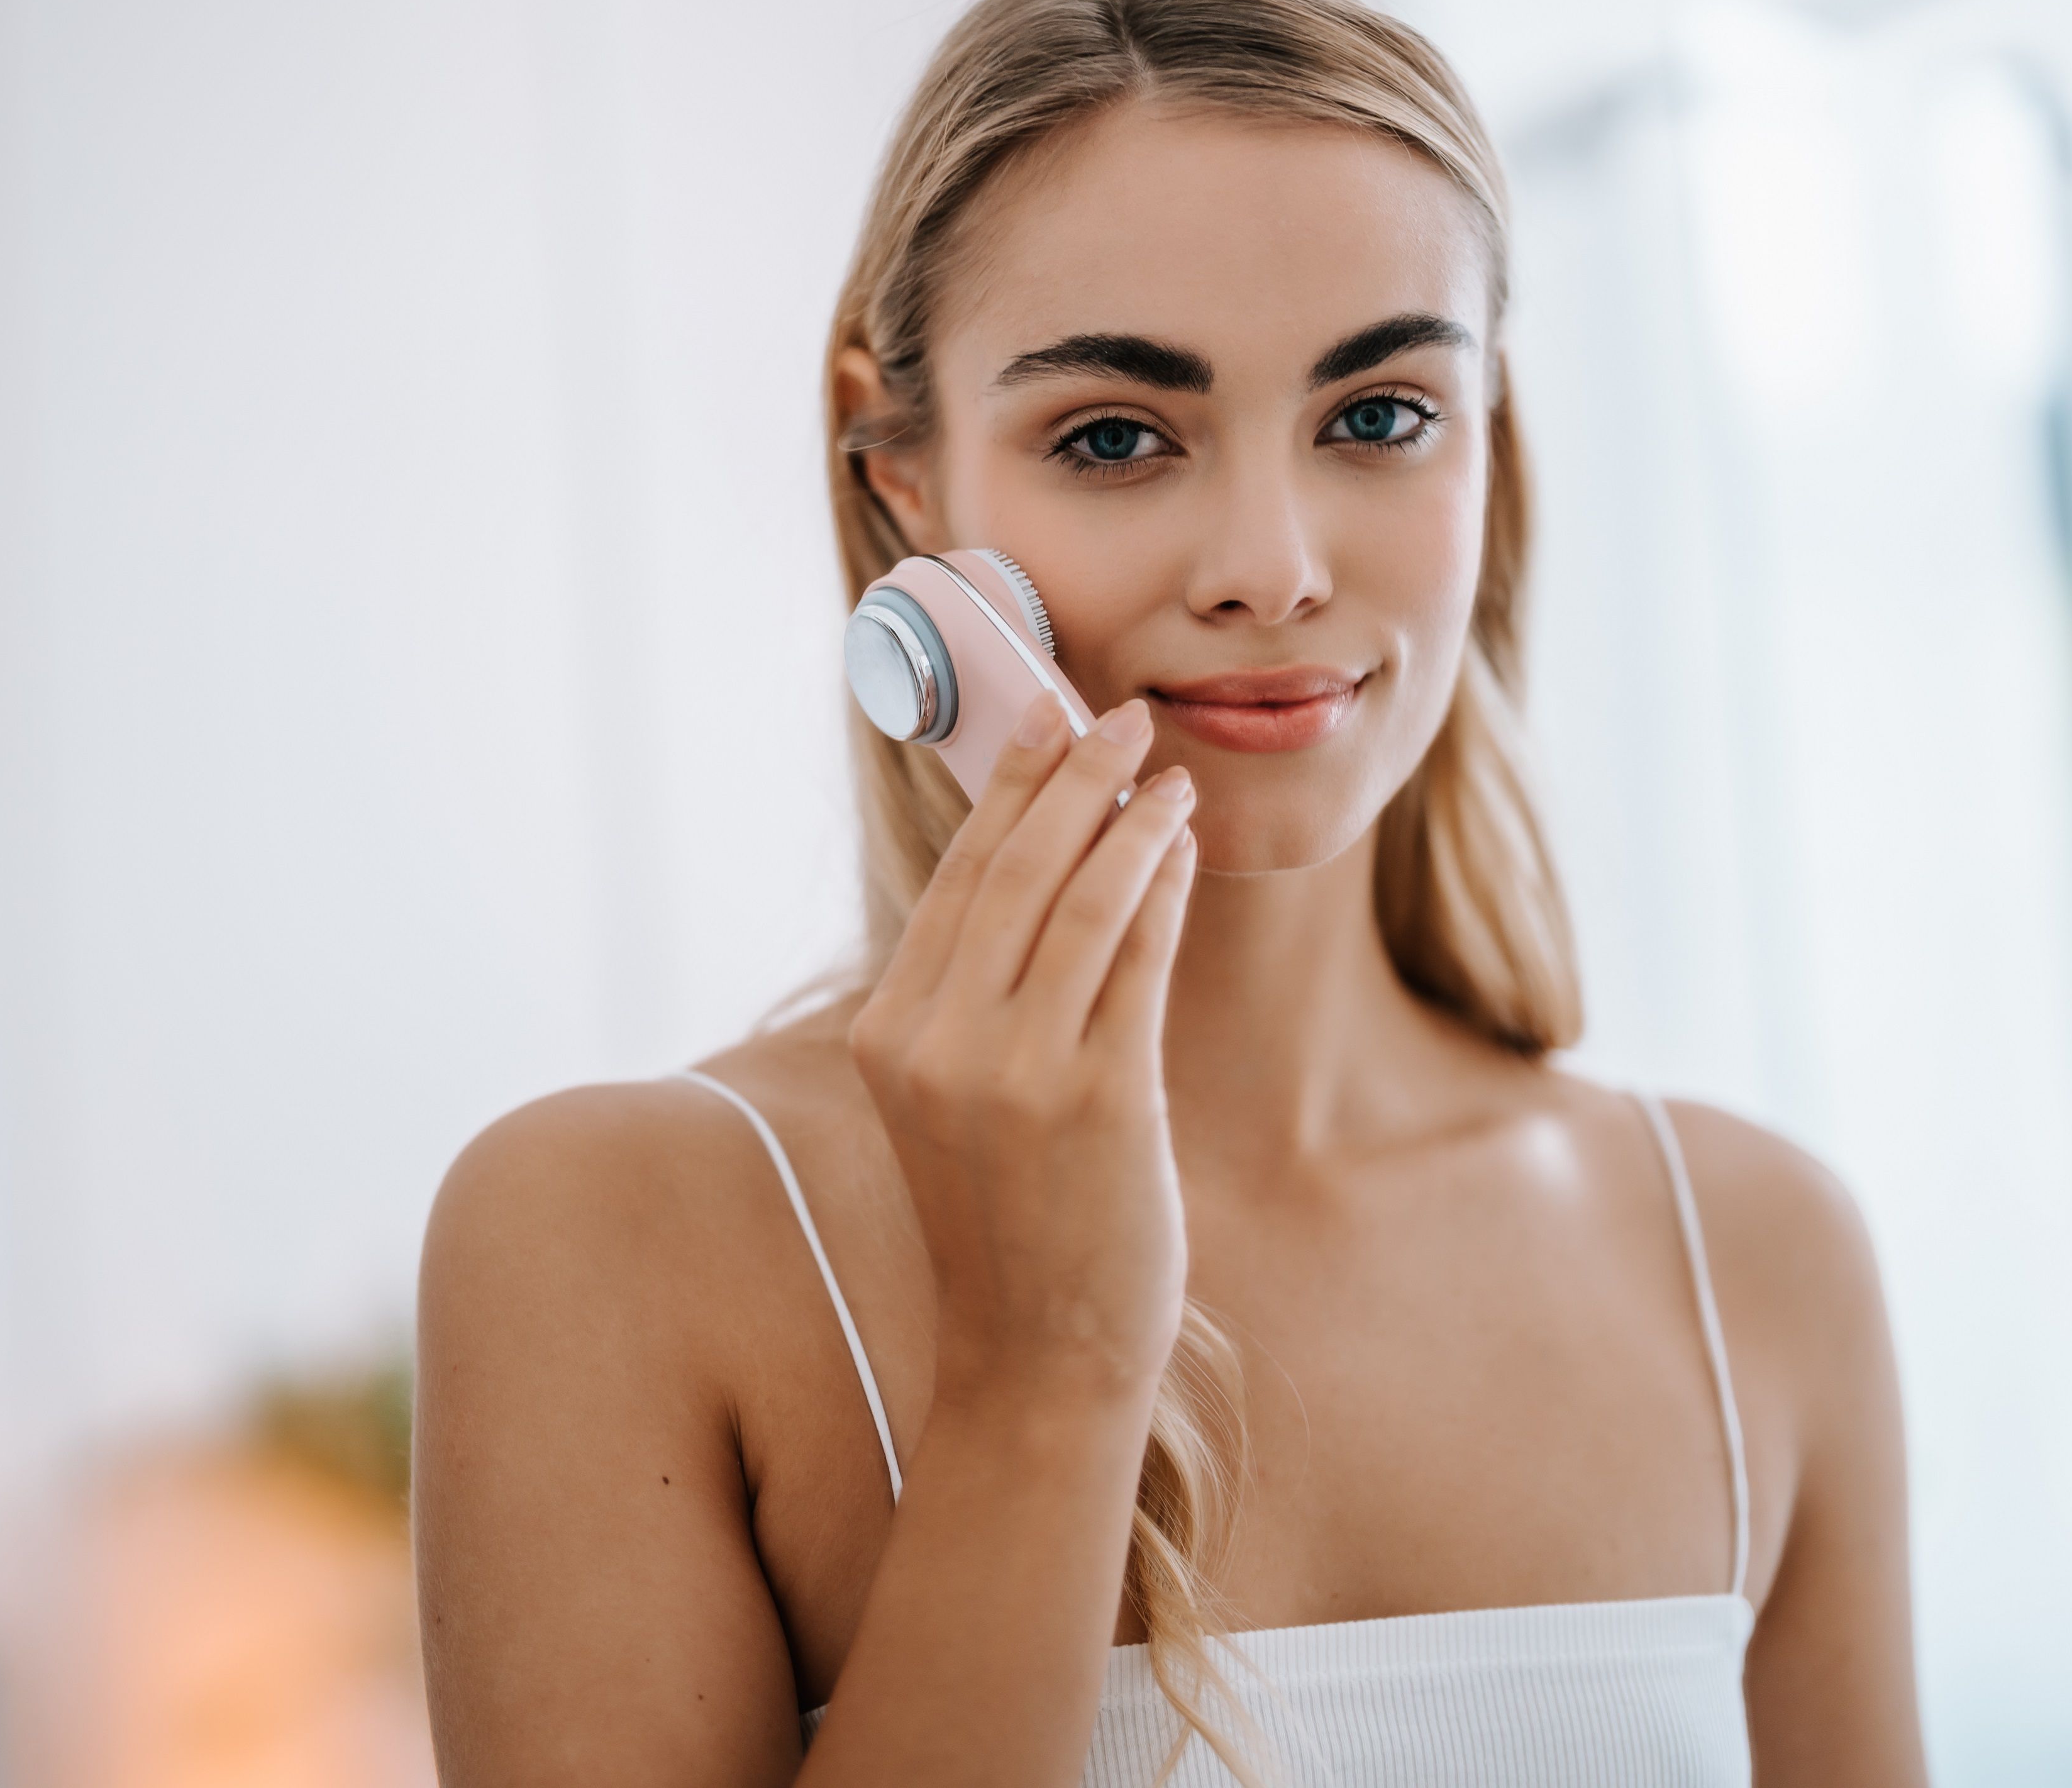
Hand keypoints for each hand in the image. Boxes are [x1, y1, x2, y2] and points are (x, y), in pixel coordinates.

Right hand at [850, 693, 1199, 1414]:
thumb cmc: (1011, 1222)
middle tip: (1121, 715)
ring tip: (1167, 773)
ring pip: (1075, 902)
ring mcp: (1013, 1075)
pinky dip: (1159, 890)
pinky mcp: (1098, 1100)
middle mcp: (938, 1047)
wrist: (1039, 1356)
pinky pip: (1133, 962)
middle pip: (1009, 871)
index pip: (955, 881)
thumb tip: (1039, 864)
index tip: (1047, 715)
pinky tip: (1180, 849)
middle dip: (1072, 776)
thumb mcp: (956, 1098)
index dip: (1008, 787)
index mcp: (890, 1037)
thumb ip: (973, 998)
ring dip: (1128, 820)